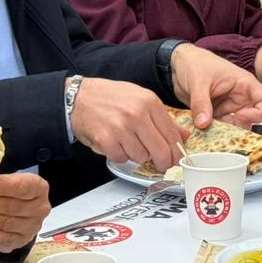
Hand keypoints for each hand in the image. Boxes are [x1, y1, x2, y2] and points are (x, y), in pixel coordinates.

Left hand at [0, 173, 49, 251]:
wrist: (12, 210)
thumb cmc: (9, 192)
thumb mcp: (5, 181)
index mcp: (39, 188)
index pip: (23, 187)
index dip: (2, 186)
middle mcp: (40, 209)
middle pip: (13, 207)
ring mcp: (32, 227)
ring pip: (7, 223)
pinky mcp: (21, 241)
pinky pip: (5, 240)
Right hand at [69, 77, 188, 172]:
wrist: (78, 97)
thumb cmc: (110, 97)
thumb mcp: (141, 99)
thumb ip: (163, 118)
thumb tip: (183, 136)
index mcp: (149, 102)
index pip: (172, 135)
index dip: (176, 152)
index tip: (175, 159)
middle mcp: (137, 114)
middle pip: (160, 151)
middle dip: (162, 163)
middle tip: (160, 165)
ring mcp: (121, 127)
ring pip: (141, 157)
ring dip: (136, 155)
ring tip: (128, 143)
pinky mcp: (106, 139)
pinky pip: (121, 158)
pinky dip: (119, 156)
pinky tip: (115, 144)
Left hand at [169, 43, 261, 127]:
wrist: (177, 64)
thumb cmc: (194, 62)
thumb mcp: (198, 82)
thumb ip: (201, 103)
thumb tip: (203, 123)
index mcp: (244, 84)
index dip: (259, 113)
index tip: (239, 116)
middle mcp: (240, 97)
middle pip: (252, 120)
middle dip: (238, 128)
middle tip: (220, 130)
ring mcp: (229, 107)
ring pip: (236, 127)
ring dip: (224, 132)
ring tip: (208, 131)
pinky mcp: (217, 114)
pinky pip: (221, 128)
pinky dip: (213, 132)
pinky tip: (202, 131)